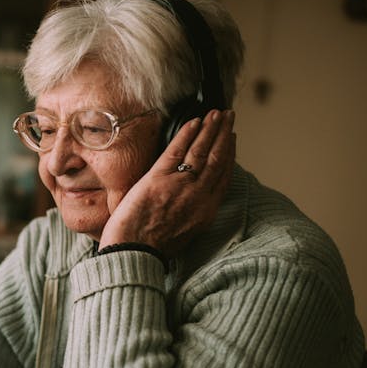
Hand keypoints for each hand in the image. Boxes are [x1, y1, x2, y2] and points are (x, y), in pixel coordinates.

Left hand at [100, 109, 236, 256]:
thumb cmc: (151, 248)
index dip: (230, 154)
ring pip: (202, 151)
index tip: (232, 140)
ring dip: (211, 128)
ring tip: (216, 113)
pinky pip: (178, 150)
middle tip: (229, 117)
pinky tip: (195, 121)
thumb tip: (191, 199)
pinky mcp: (159, 178)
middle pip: (218, 159)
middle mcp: (199, 196)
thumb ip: (192, 212)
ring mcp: (180, 185)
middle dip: (224, 135)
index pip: (224, 176)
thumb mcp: (184, 233)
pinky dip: (188, 134)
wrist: (133, 254)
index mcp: (206, 211)